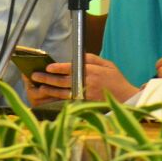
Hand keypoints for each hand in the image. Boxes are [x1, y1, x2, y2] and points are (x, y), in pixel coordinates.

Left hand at [24, 56, 141, 104]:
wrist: (125, 99)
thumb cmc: (116, 80)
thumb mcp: (108, 64)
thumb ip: (92, 59)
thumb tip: (78, 56)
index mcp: (92, 71)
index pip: (71, 68)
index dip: (58, 67)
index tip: (48, 66)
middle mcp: (87, 83)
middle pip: (63, 81)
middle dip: (48, 78)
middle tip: (36, 76)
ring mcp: (85, 95)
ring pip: (63, 93)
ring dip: (49, 90)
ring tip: (39, 87)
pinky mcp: (85, 104)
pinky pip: (68, 101)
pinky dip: (58, 99)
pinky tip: (49, 97)